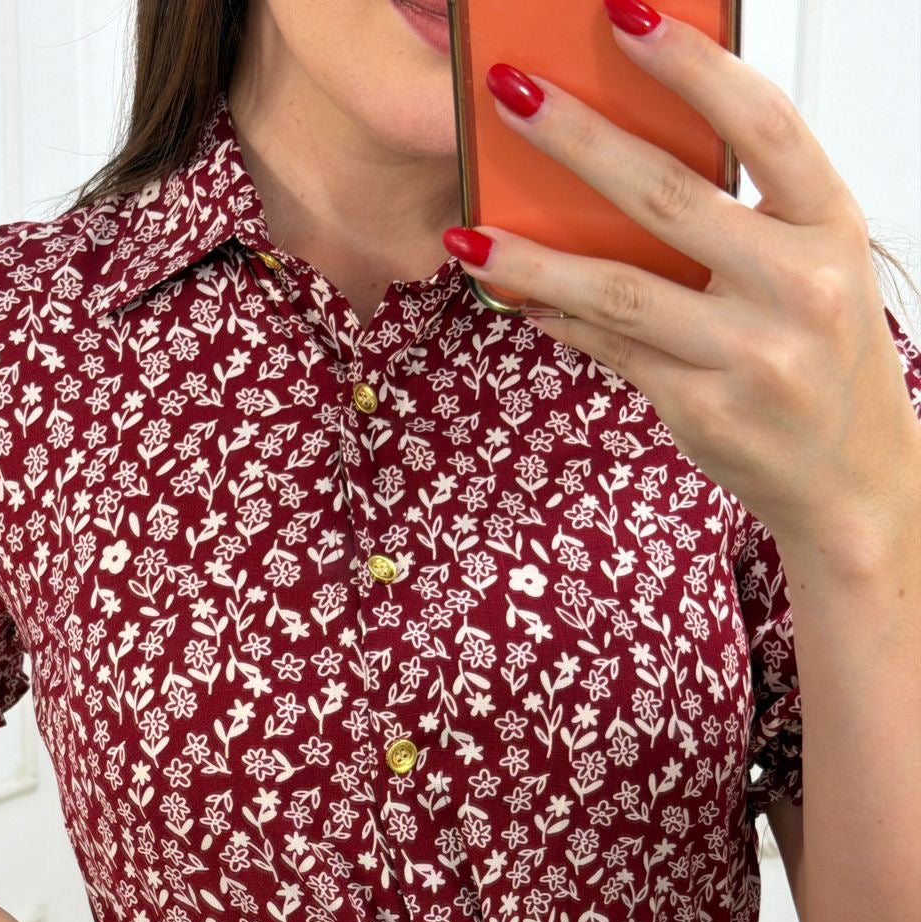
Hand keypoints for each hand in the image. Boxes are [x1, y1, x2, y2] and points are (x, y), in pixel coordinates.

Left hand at [443, 0, 920, 545]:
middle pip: (667, 197)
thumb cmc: (825, 357)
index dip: (692, 65)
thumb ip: (743, 216)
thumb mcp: (813, 267)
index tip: (626, 14)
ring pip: (618, 290)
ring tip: (467, 231)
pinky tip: (515, 296)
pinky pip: (611, 349)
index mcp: (831, 226)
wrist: (851, 478)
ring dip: (532, 258)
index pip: (762, 124)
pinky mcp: (703, 409)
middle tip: (511, 94)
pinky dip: (558, 319)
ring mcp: (751, 355)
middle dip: (578, 138)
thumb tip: (624, 159)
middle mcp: (799, 286)